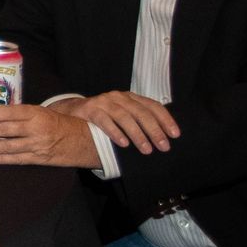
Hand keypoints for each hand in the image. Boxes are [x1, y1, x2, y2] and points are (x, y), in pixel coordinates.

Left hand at [0, 104, 100, 167]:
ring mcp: (38, 145)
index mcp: (36, 113)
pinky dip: (1, 159)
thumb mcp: (42, 112)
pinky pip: (17, 159)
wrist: (84, 140)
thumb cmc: (59, 123)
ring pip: (8, 146)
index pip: (10, 112)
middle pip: (6, 130)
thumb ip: (22, 114)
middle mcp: (36, 128)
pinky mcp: (39, 158)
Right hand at [59, 92, 180, 154]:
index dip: (165, 119)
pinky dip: (115, 132)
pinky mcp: (89, 110)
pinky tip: (123, 144)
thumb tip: (161, 138)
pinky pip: (104, 121)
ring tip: (146, 149)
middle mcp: (118, 97)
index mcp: (130, 97)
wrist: (71, 111)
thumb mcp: (122, 115)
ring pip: (124, 117)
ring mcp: (103, 102)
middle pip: (140, 112)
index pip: (152, 105)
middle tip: (163, 146)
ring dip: (137, 134)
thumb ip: (137, 120)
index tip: (175, 135)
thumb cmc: (102, 117)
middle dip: (154, 130)